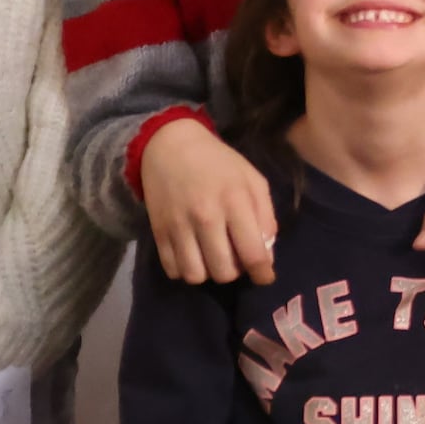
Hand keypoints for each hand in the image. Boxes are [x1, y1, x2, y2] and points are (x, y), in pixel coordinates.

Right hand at [137, 113, 280, 287]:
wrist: (170, 146)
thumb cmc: (219, 164)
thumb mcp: (253, 181)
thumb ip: (266, 217)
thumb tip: (267, 254)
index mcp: (234, 202)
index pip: (252, 254)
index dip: (263, 273)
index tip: (265, 277)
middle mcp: (205, 217)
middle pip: (224, 272)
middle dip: (235, 272)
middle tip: (235, 258)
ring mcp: (178, 226)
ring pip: (195, 276)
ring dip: (208, 273)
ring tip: (212, 258)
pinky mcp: (157, 231)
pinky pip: (172, 269)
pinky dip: (184, 270)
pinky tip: (192, 255)